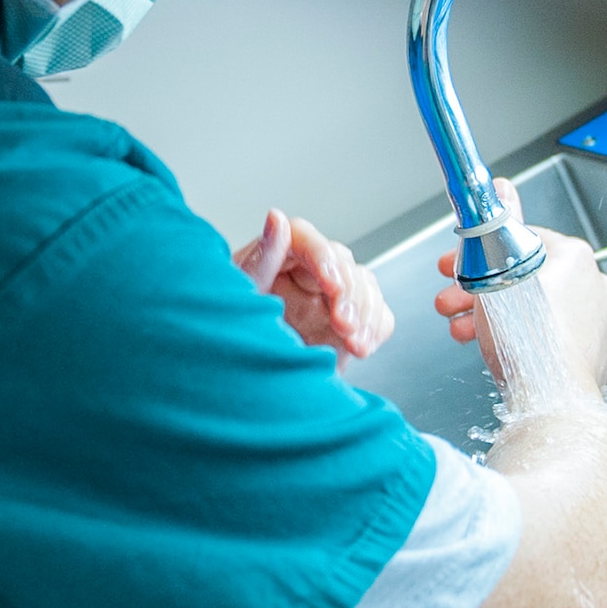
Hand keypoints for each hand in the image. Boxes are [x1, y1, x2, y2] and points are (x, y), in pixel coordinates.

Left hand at [235, 210, 393, 367]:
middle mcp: (305, 274)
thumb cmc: (230, 340)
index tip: (332, 286)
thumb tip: (276, 218)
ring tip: (353, 342)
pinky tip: (362, 347)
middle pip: (341, 262)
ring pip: (364, 286)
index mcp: (273, 259)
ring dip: (365, 313)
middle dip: (349, 293)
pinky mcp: (348, 325)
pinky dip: (375, 330)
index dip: (323, 258)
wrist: (240, 389)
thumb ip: (260, 261)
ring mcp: (329, 300)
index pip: (305, 239)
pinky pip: (376, 316)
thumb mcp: (240, 302)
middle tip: (342, 324)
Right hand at [433, 179, 606, 399]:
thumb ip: (500, 224)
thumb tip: (501, 187)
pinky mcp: (585, 351)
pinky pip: (541, 332)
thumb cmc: (528, 339)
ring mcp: (591, 321)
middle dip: (476, 287)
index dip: (478, 251)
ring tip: (457, 325)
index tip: (455, 263)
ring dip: (487, 312)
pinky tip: (483, 344)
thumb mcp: (499, 271)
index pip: (519, 239)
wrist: (550, 401)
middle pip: (520, 275)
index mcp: (575, 257)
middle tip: (449, 296)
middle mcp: (590, 285)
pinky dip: (513, 333)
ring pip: (527, 306)